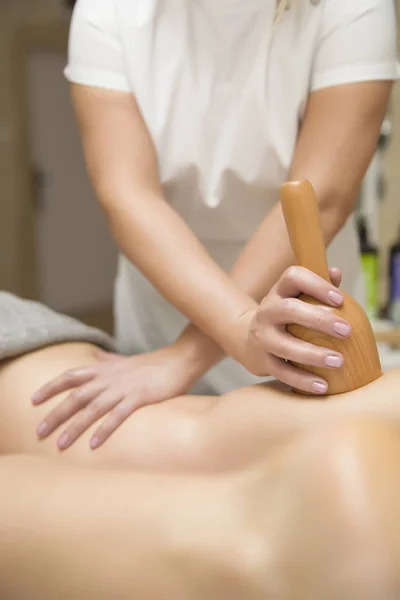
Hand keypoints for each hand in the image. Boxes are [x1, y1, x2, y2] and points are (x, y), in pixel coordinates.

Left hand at [32, 345, 195, 449]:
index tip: (33, 400)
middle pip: (76, 395)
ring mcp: (124, 387)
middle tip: (39, 431)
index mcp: (105, 369)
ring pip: (93, 407)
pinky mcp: (140, 397)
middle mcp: (110, 378)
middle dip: (56, 413)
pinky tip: (95, 444)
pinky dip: (105, 429)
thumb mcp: (126, 360)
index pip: (71, 376)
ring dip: (75, 426)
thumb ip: (109, 359)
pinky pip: (119, 415)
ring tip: (61, 443)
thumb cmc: (153, 364)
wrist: (180, 360)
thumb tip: (96, 354)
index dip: (50, 387)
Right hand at [242, 266, 350, 393]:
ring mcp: (262, 337)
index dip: (316, 285)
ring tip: (338, 361)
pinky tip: (323, 385)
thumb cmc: (284, 316)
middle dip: (320, 320)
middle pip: (290, 310)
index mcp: (279, 292)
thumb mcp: (295, 297)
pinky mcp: (261, 361)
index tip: (340, 299)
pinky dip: (303, 380)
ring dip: (313, 354)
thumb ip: (317, 286)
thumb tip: (337, 273)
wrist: (245, 338)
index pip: (293, 277)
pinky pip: (282, 372)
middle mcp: (267, 311)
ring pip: (285, 345)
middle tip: (346, 331)